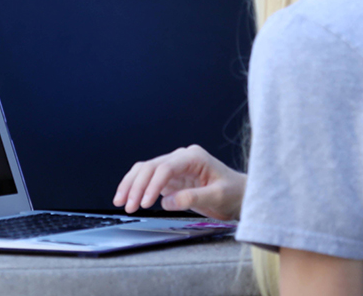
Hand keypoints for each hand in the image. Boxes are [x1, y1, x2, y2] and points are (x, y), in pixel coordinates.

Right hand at [113, 144, 245, 219]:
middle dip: (136, 186)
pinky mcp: (170, 178)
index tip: (145, 202)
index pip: (165, 167)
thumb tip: (166, 202)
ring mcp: (174, 166)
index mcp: (193, 156)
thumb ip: (193, 197)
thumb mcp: (218, 196)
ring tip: (120, 202)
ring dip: (131, 185)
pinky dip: (136, 187)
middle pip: (150, 167)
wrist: (242, 196)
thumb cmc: (235, 194)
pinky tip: (128, 197)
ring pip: (144, 170)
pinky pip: (148, 179)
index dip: (152, 185)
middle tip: (128, 206)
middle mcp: (180, 157)